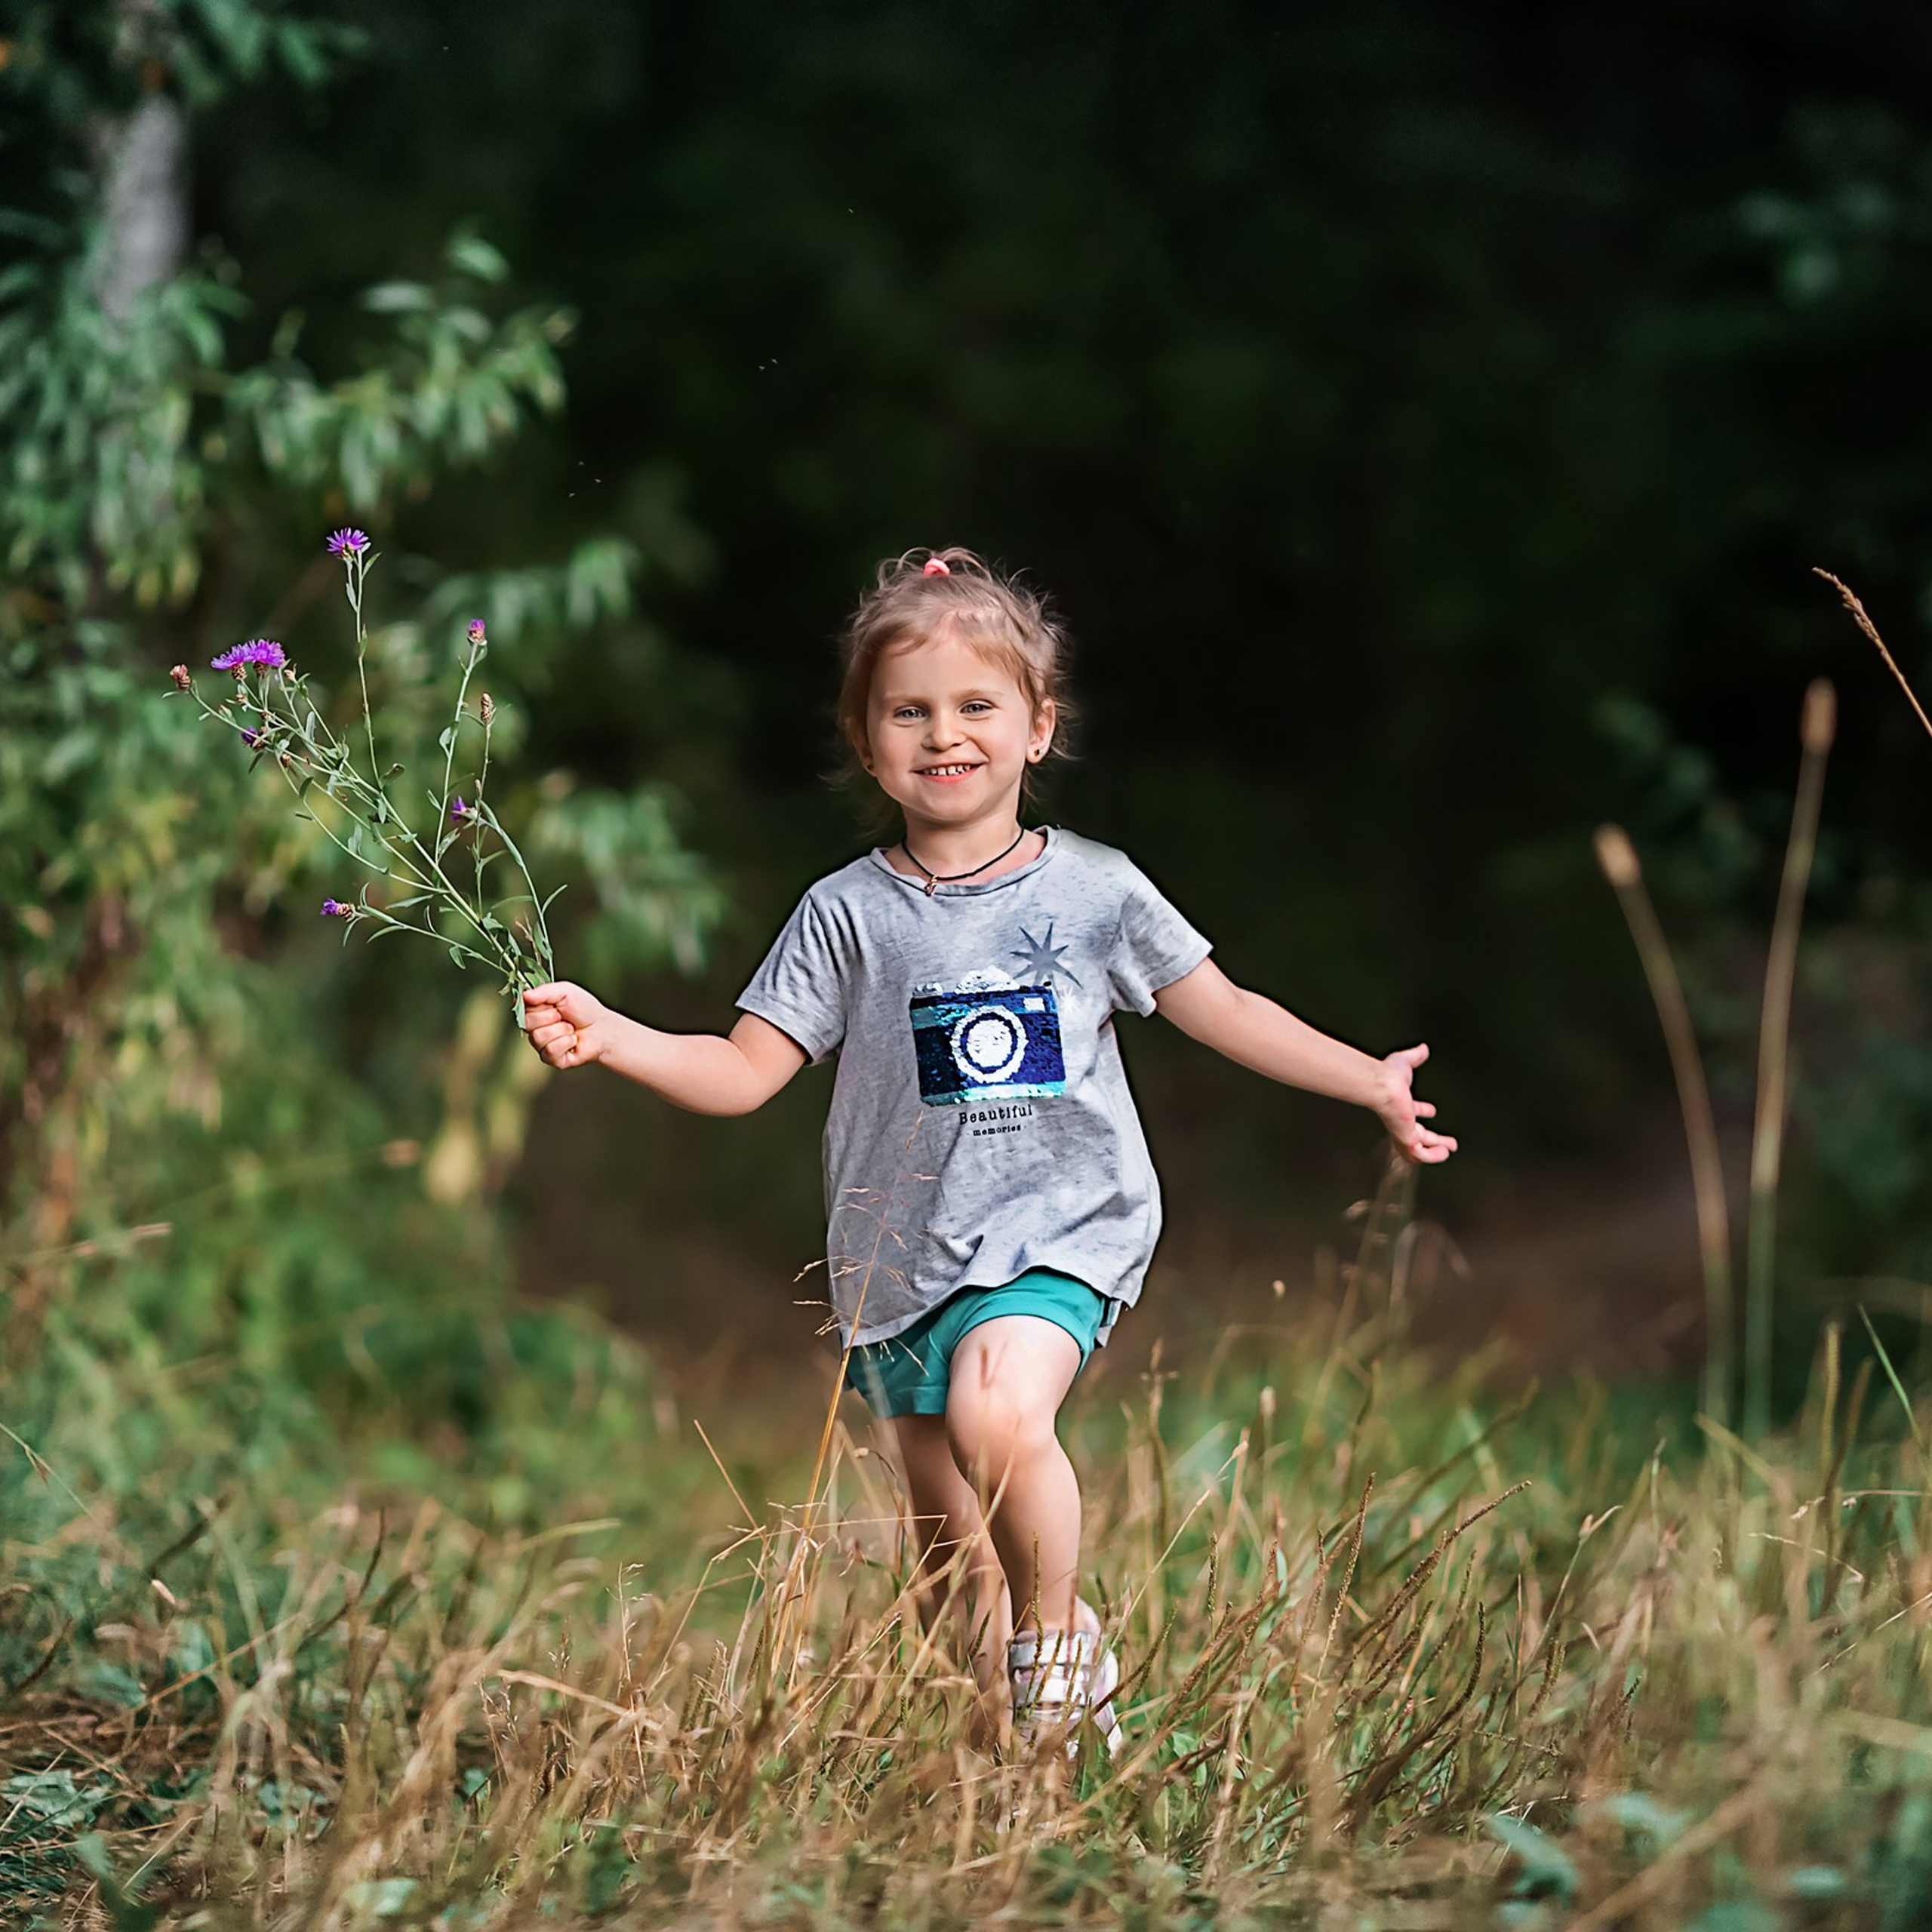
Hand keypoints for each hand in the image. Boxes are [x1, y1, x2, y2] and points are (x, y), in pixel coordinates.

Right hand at [521, 980, 611, 1069]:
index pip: (522, 1008)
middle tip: (564, 1016)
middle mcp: (534, 1028)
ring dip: (561, 1030)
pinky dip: (566, 1042)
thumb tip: (523, 995)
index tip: (554, 1004)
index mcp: (535, 1011)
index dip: (539, 1006)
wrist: (602, 1028)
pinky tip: (573, 1040)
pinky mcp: (550, 1059)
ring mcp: (541, 1045)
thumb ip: (543, 991)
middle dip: (551, 1017)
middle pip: (527, 1023)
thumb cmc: (584, 1008)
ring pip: (538, 1037)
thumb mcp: (565, 991)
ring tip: (571, 1029)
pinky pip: (549, 1051)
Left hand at [1376, 1043, 1457, 1164]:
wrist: (1382, 1084)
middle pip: (1419, 1134)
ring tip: (1448, 1150)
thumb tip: (1423, 1048)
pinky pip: (1420, 1154)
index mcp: (1401, 1105)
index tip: (1431, 1110)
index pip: (1412, 1111)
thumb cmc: (1388, 1075)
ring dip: (1435, 1151)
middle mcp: (1402, 1120)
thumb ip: (1415, 1056)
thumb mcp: (1405, 1062)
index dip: (1421, 1110)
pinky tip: (1444, 1153)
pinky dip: (1433, 1156)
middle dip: (1434, 1139)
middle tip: (1449, 1142)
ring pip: (1419, 1149)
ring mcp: (1403, 1131)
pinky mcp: (1406, 1138)